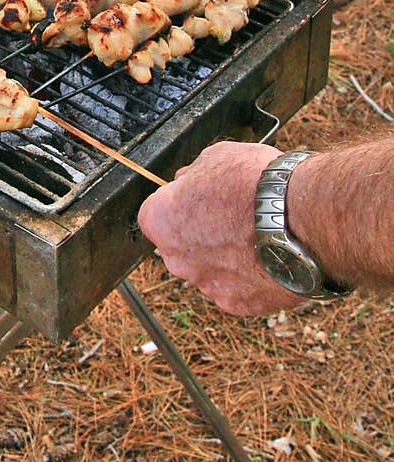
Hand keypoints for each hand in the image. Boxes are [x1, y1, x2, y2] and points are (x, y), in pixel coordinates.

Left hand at [137, 140, 299, 315]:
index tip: (203, 197)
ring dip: (226, 257)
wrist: (301, 219)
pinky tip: (270, 257)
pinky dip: (250, 277)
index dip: (183, 202)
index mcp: (160, 220)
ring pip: (209, 269)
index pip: (159, 212)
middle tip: (233, 217)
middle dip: (202, 233)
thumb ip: (193, 175)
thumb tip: (190, 182)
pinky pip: (238, 289)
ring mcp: (206, 284)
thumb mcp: (215, 157)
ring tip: (259, 237)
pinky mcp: (237, 304)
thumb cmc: (256, 183)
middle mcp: (175, 258)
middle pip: (182, 245)